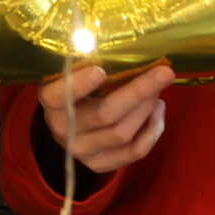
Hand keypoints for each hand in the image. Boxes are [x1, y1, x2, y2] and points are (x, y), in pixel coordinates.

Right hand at [37, 63, 172, 176]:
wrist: (64, 126)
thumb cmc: (71, 89)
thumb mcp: (68, 74)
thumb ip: (86, 65)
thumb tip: (126, 50)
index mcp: (51, 103)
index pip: (59, 96)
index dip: (79, 85)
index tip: (100, 70)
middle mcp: (63, 130)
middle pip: (105, 114)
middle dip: (138, 92)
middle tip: (164, 72)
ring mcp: (82, 152)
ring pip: (123, 133)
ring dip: (147, 108)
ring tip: (158, 89)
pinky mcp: (101, 165)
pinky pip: (135, 151)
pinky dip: (153, 130)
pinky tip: (157, 110)